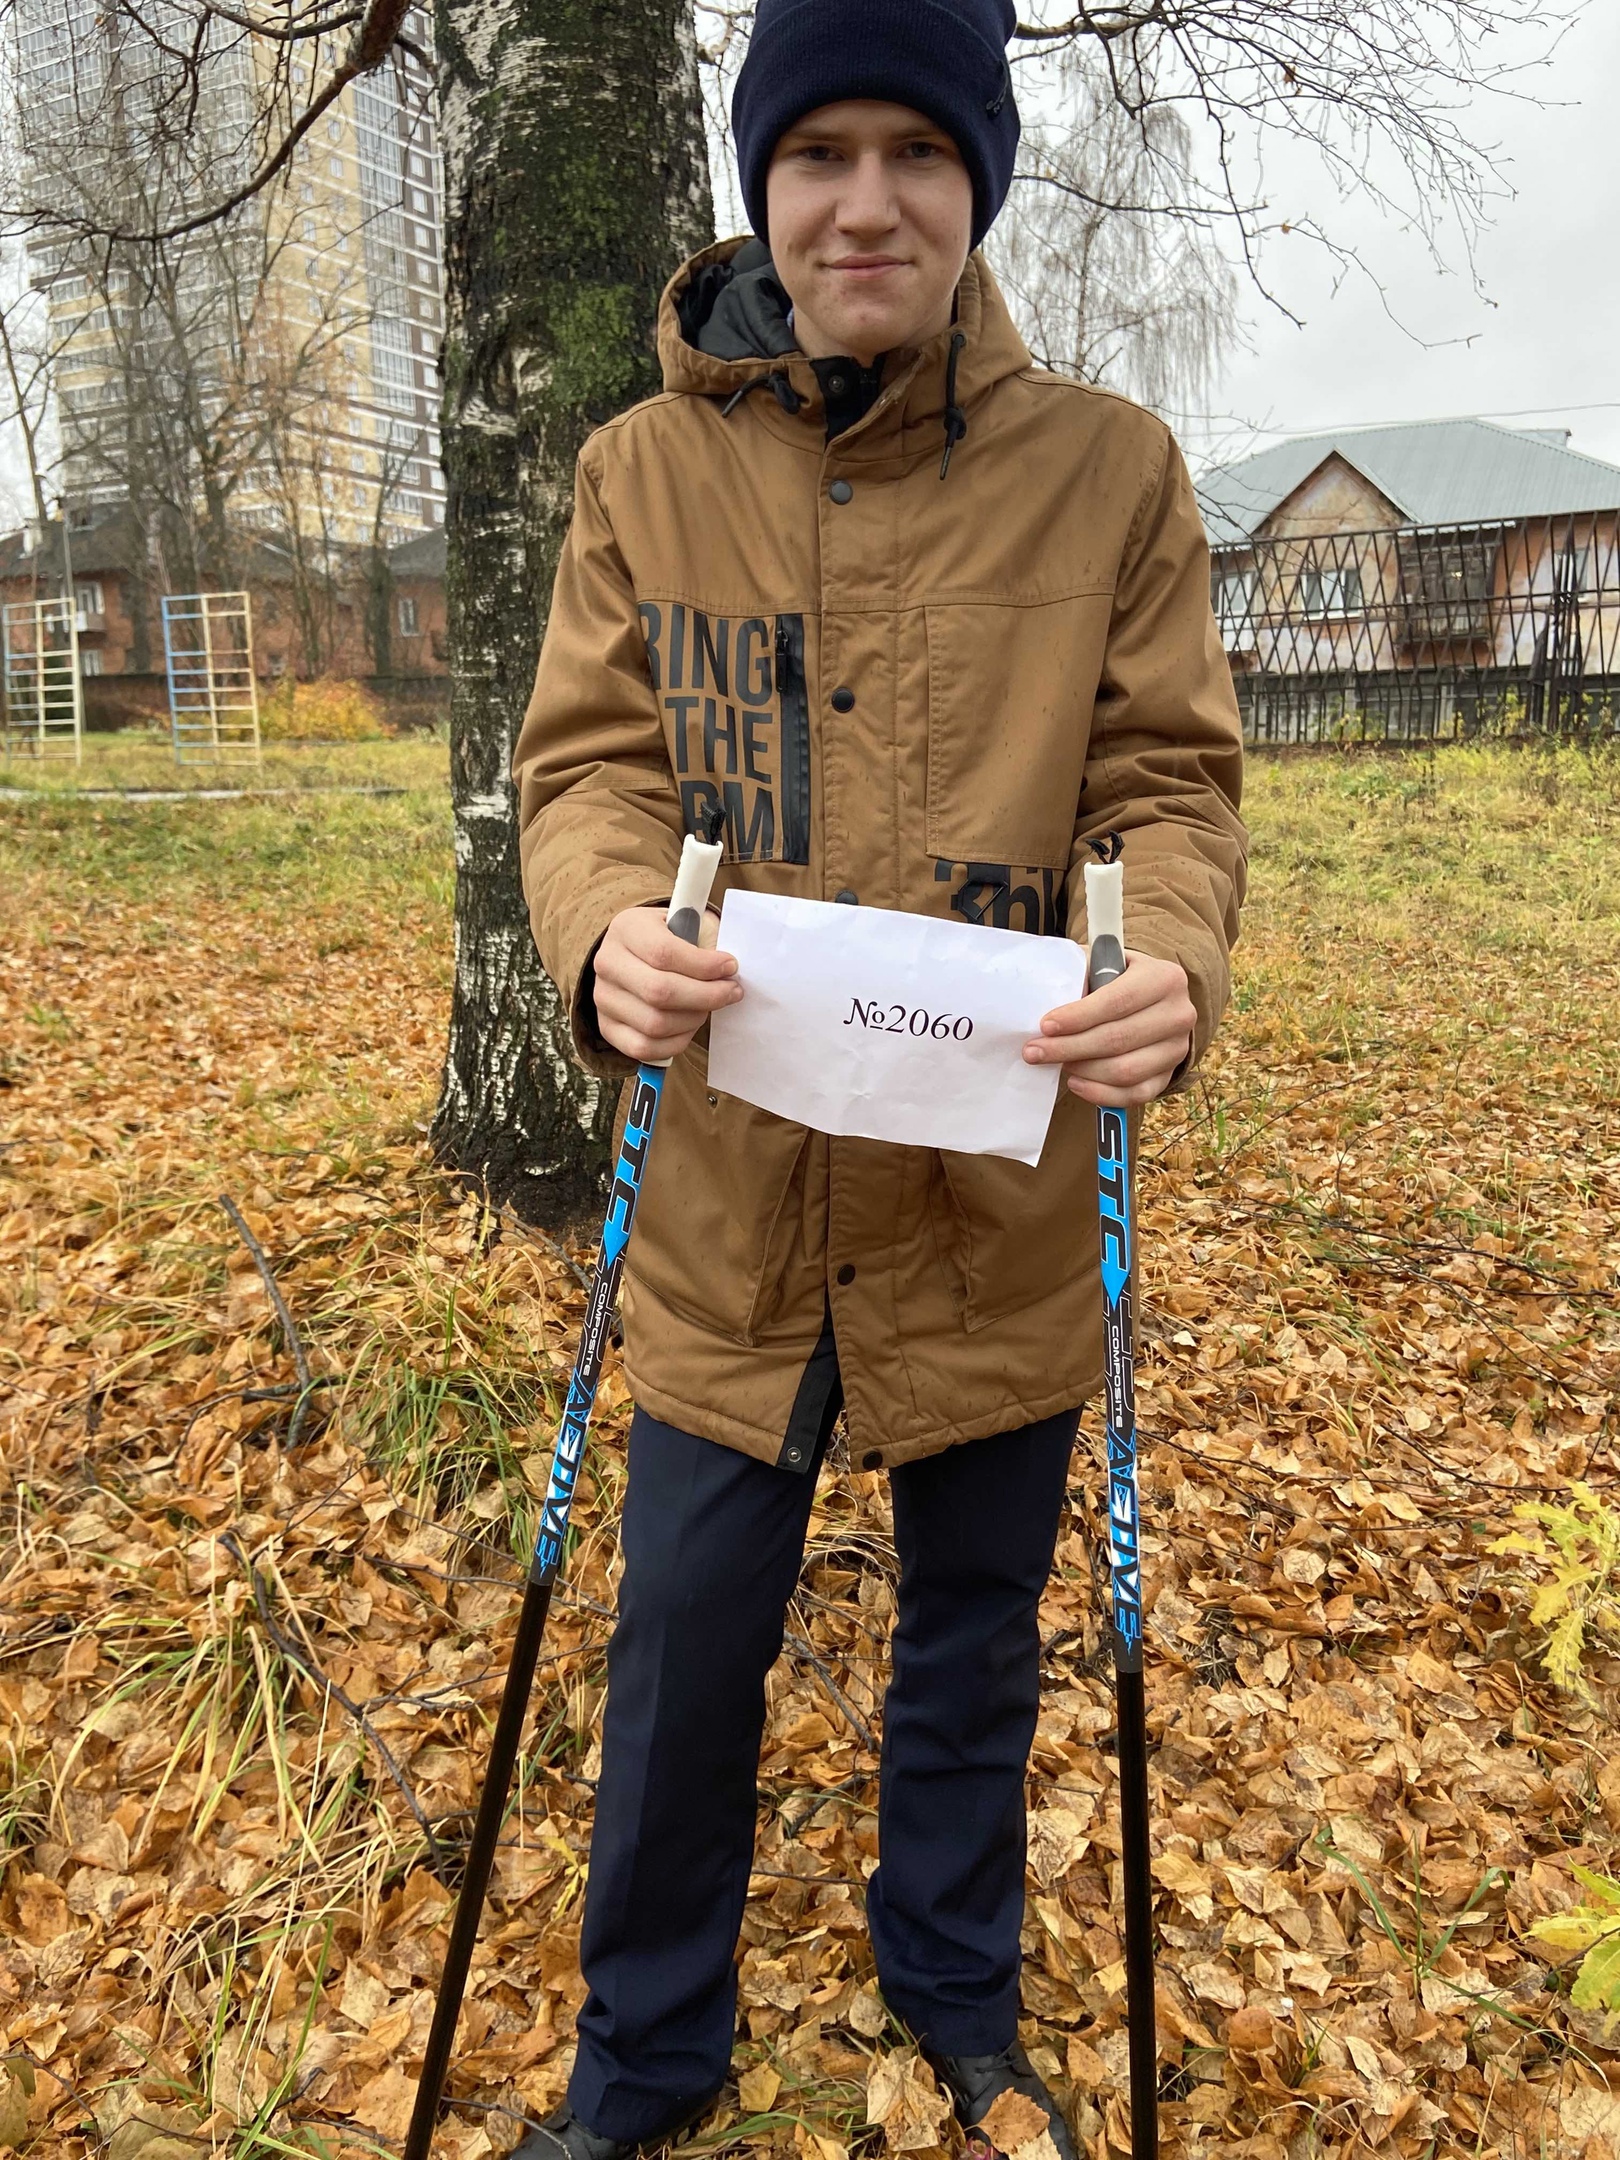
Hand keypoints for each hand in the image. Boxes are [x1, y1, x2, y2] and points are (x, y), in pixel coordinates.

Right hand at [593, 903, 741, 1062]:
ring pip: (655, 1024)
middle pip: (660, 992)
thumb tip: (729, 971)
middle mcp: (607, 962)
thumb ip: (705, 941)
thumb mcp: (685, 924)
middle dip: (706, 996)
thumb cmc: (670, 940)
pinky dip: (675, 1042)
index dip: (704, 965)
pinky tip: (689, 1025)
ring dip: (693, 1019)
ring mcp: (602, 998)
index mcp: (626, 928)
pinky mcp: (606, 1027)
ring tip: (708, 1007)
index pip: (664, 953)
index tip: (730, 967)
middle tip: (731, 992)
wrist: (636, 956)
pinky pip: (644, 1047)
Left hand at [1024, 950, 1194, 1107]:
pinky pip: (1134, 1094)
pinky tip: (1076, 1082)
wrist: (1153, 1001)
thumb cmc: (1119, 979)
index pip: (1118, 1001)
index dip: (1079, 1016)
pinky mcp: (1169, 1075)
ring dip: (1083, 1071)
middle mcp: (1179, 1014)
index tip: (1045, 1026)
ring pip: (1125, 1071)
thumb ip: (1081, 972)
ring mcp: (1177, 1049)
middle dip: (1069, 1048)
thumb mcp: (1104, 963)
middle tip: (1034, 1051)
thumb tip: (1044, 996)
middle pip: (1118, 1039)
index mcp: (1165, 978)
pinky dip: (1101, 1093)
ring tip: (1056, 1063)